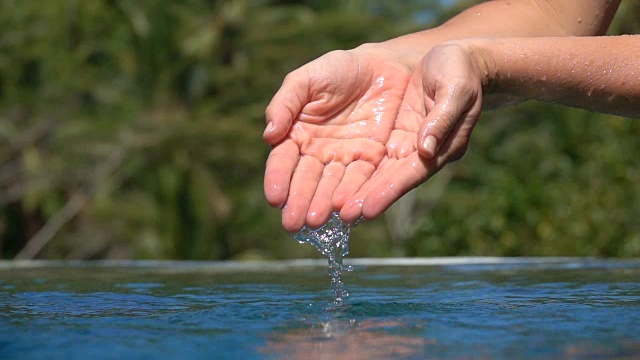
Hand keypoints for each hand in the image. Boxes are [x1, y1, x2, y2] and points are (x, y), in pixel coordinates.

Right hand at [263, 46, 412, 231]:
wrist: (383, 65)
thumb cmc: (339, 70)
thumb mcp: (306, 80)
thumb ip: (285, 103)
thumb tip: (268, 134)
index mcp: (298, 135)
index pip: (283, 161)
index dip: (278, 179)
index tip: (274, 198)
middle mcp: (320, 154)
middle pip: (307, 181)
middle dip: (300, 202)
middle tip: (294, 223)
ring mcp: (347, 159)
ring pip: (333, 186)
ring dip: (324, 205)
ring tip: (318, 220)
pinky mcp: (374, 160)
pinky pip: (364, 180)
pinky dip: (355, 195)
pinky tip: (347, 210)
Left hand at [339, 42, 485, 222]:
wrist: (453, 59)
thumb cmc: (459, 71)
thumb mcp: (456, 89)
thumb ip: (442, 119)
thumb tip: (425, 149)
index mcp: (442, 145)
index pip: (412, 174)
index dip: (389, 192)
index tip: (367, 210)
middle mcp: (421, 152)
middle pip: (388, 180)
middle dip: (364, 199)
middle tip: (339, 218)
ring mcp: (404, 145)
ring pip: (374, 172)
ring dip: (353, 190)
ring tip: (327, 210)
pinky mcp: (390, 135)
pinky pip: (367, 155)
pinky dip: (350, 169)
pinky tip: (331, 182)